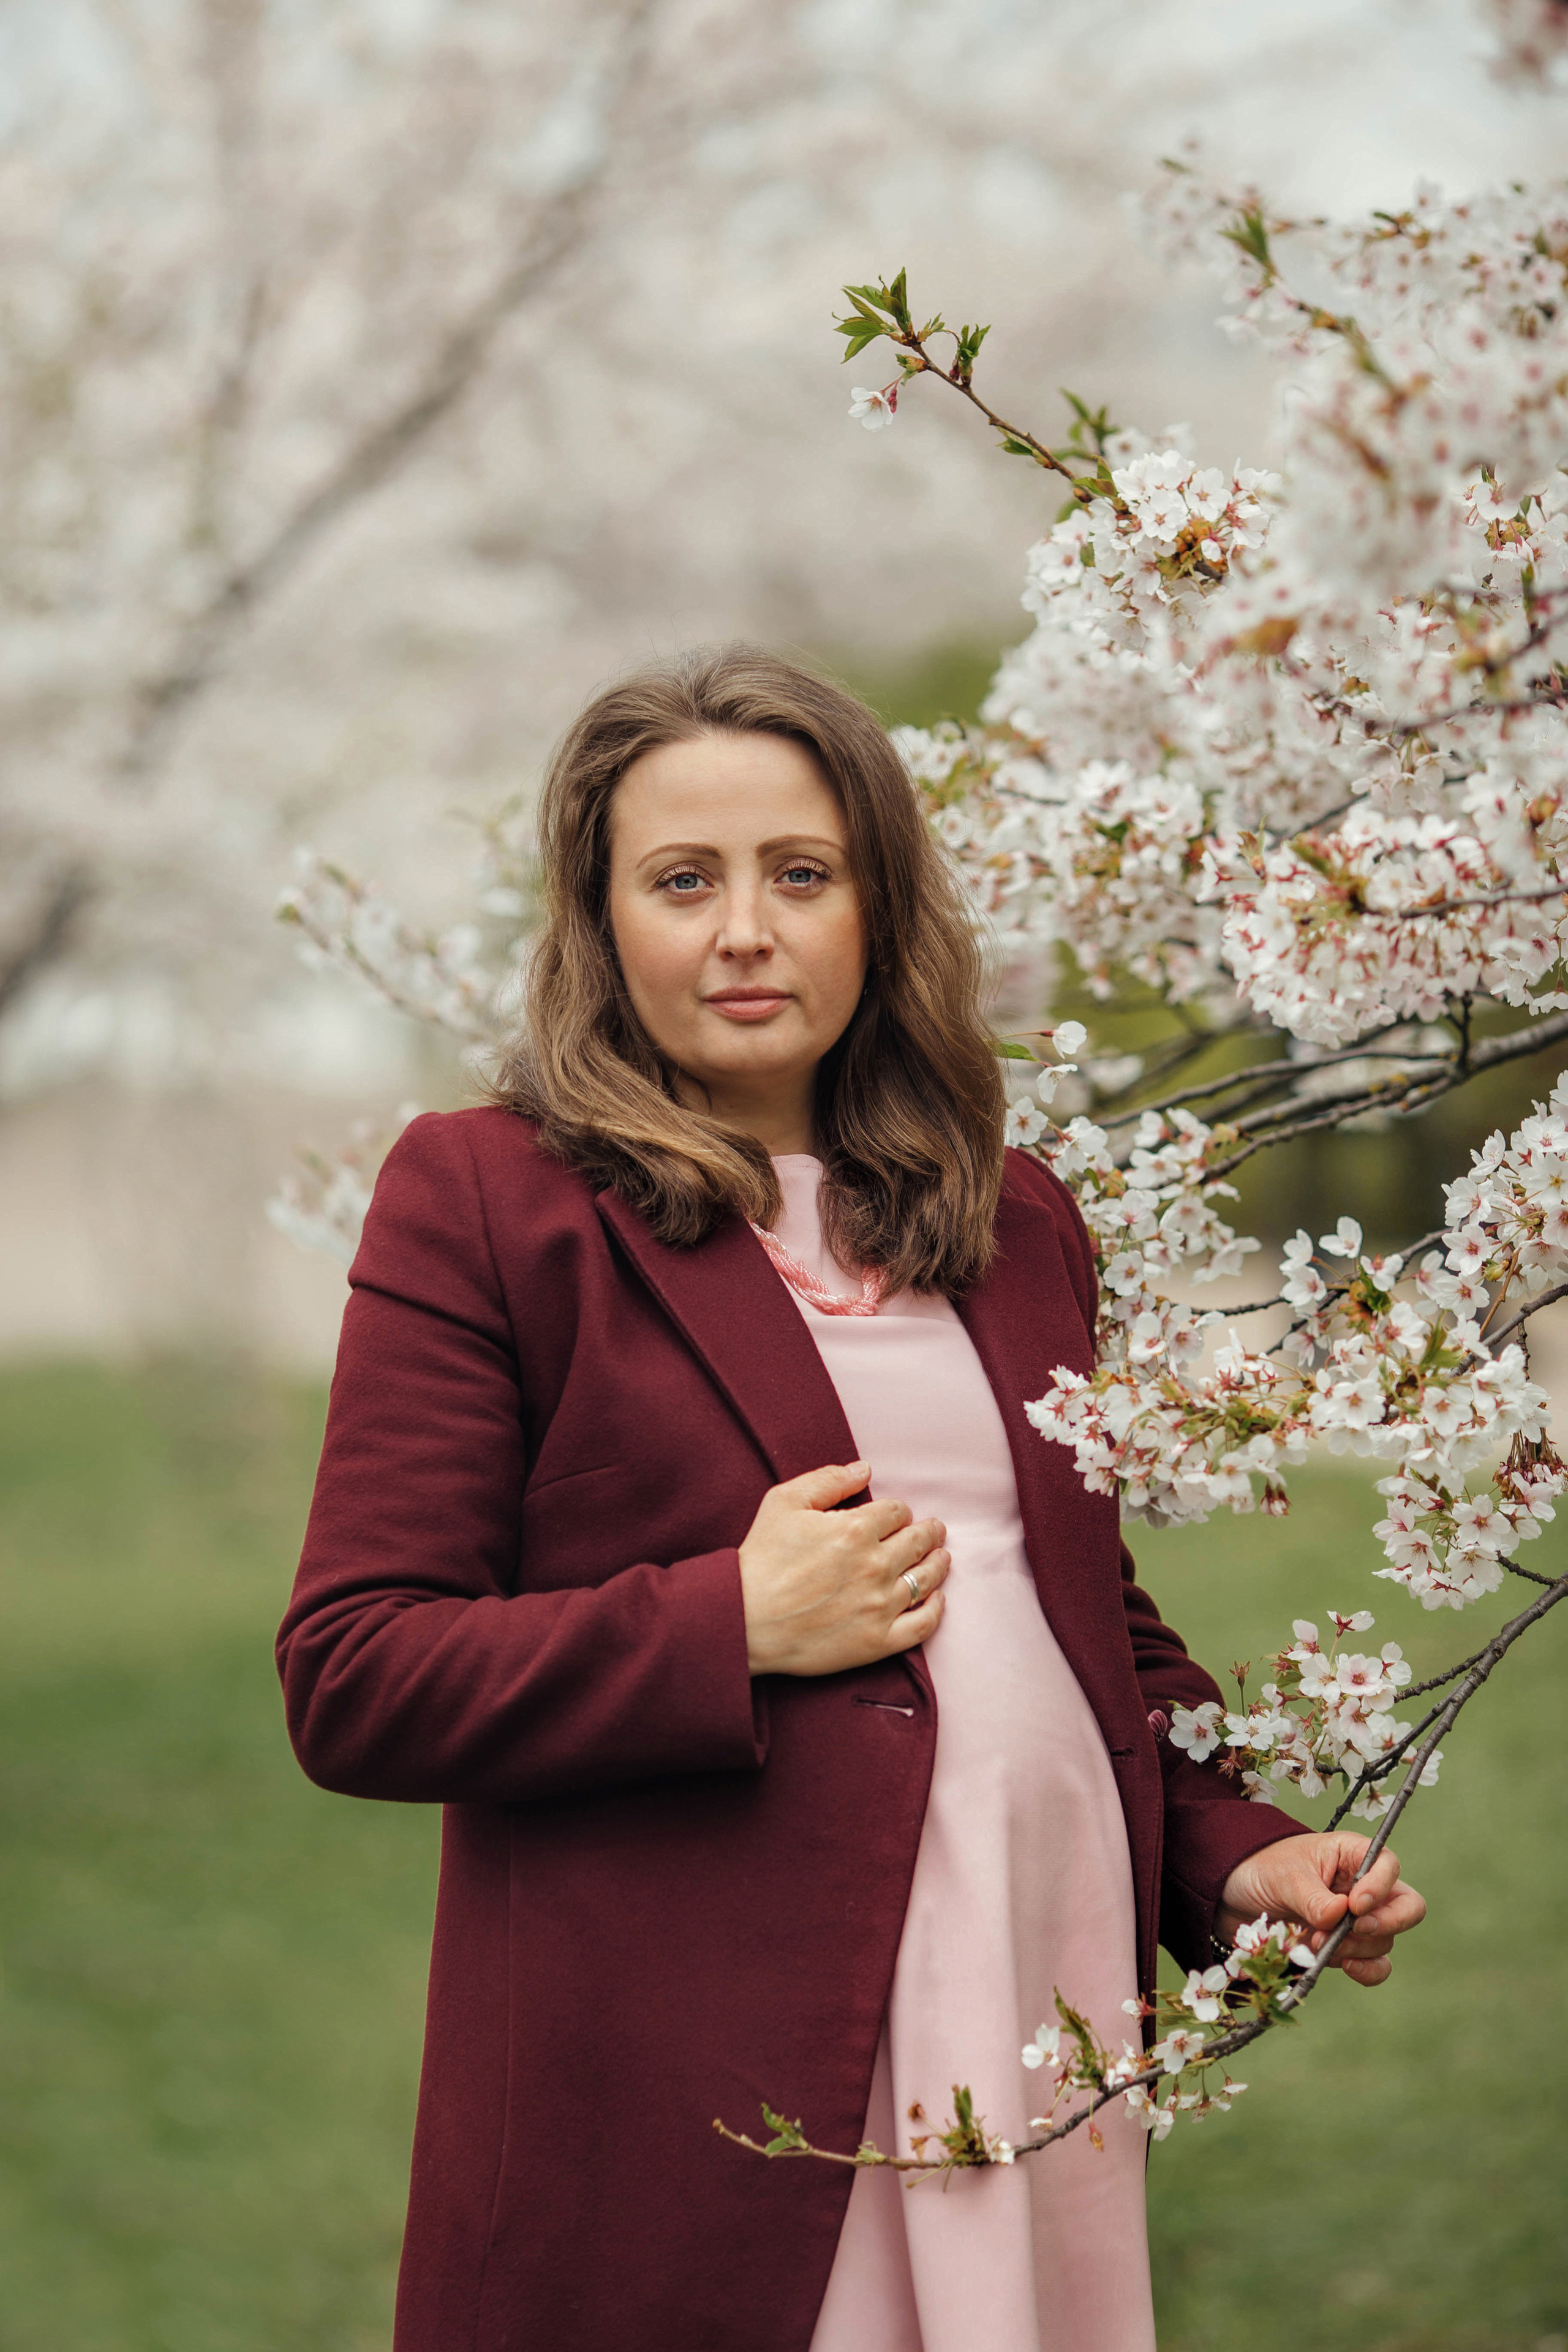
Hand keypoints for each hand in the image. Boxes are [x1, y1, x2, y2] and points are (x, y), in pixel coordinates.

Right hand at [738, 1460, 949, 1676]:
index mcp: (855, 1529)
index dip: (898, 1511)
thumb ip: (827, 1479)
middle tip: (934, 1530)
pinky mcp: (877, 1641)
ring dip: (938, 1564)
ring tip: (942, 1558)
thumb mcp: (783, 1502)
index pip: (896, 1512)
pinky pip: (923, 1625)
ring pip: (926, 1579)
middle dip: (929, 1533)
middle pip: (918, 1542)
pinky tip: (938, 1599)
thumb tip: (865, 1469)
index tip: (896, 1516)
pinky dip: (936, 1609)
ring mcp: (879, 1605)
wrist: (743, 1620)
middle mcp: (875, 1566)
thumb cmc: (759, 1560)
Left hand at [1217, 1831, 1426, 1987]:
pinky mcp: (1346, 1948)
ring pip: (1385, 1940)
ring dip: (1357, 1948)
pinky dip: (1367, 1971)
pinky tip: (1345, 1967)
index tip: (1355, 1906)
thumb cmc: (1262, 1869)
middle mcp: (1363, 1887)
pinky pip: (1375, 1965)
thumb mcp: (1283, 1876)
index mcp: (1352, 1855)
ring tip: (1315, 1941)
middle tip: (1353, 1929)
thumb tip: (1339, 1917)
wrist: (1234, 1896)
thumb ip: (1312, 1896)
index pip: (1389, 1865)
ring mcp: (1358, 1920)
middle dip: (1387, 1922)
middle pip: (1406, 1907)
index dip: (1380, 1887)